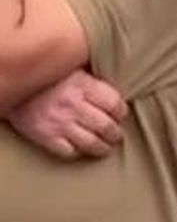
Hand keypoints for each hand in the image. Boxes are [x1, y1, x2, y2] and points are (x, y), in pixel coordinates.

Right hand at [4, 70, 125, 158]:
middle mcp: (73, 104)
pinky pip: (69, 152)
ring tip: (105, 147)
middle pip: (107, 127)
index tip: (119, 115)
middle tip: (116, 135)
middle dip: (116, 134)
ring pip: (92, 143)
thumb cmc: (46, 77)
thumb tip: (119, 92)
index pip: (115, 105)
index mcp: (83, 85)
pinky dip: (78, 152)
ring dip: (103, 148)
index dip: (121, 113)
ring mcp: (59, 122)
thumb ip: (93, 81)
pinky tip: (80, 148)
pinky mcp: (44, 136)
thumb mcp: (72, 69)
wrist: (10, 84)